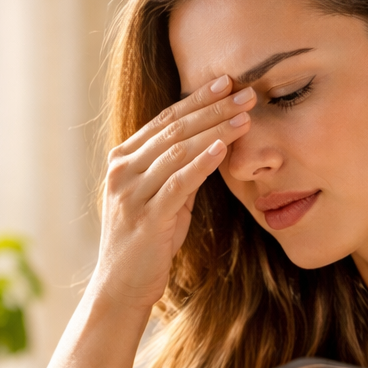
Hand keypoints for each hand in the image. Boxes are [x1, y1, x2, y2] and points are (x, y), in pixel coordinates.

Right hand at [91, 75, 256, 311]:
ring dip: (214, 131)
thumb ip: (179, 170)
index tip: (227, 82)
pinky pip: (177, 183)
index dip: (198, 98)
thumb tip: (213, 143)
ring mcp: (131, 193)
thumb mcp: (162, 198)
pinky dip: (201, 163)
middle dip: (213, 108)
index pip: (165, 120)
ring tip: (245, 116)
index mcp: (123, 159)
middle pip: (174, 129)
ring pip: (177, 151)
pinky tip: (223, 148)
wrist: (121, 285)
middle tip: (246, 92)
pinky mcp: (146, 217)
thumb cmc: (146, 241)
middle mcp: (122, 170)